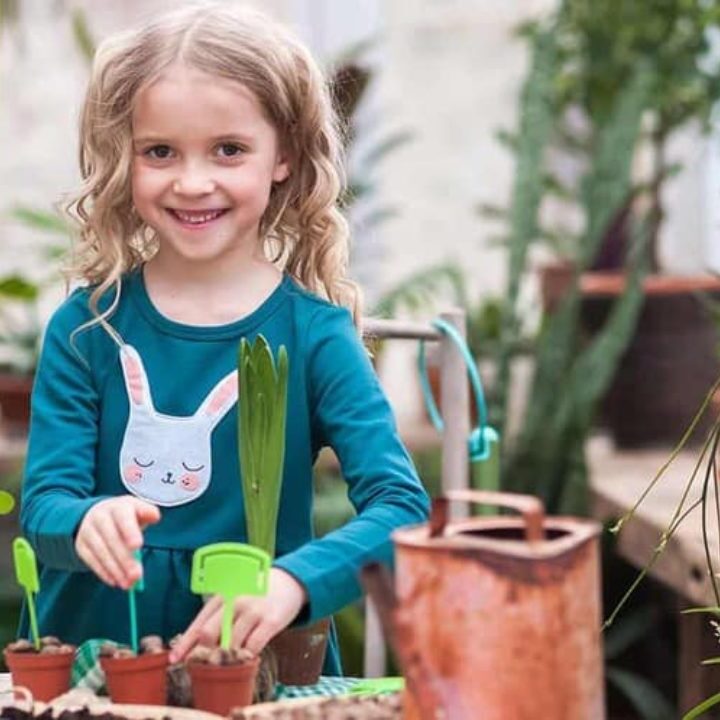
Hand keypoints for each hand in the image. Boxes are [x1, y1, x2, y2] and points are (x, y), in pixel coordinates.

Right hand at [75, 496, 160, 588]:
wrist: (96, 513)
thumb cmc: (125, 515)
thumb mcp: (137, 509)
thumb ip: (147, 513)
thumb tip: (155, 516)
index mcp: (118, 507)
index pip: (123, 518)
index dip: (130, 531)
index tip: (138, 546)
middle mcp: (101, 517)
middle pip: (112, 539)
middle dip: (125, 559)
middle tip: (136, 575)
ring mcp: (88, 531)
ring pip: (101, 552)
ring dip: (115, 569)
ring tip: (128, 583)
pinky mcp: (81, 545)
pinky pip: (91, 560)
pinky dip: (104, 572)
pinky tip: (115, 581)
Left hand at [169, 567, 306, 662]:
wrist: (289, 582)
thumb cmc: (255, 594)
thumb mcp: (234, 599)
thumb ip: (217, 619)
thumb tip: (195, 646)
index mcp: (223, 596)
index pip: (199, 623)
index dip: (185, 644)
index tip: (173, 660)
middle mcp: (235, 601)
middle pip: (209, 633)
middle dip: (205, 652)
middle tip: (210, 662)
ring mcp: (253, 611)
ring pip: (231, 643)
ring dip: (228, 657)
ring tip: (231, 660)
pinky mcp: (270, 620)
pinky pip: (253, 646)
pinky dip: (247, 656)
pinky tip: (248, 656)